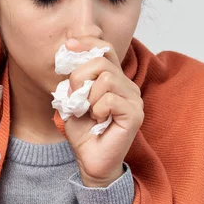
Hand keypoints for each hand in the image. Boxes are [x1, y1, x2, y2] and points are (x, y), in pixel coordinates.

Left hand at [63, 37, 143, 186]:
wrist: (90, 160)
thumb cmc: (84, 131)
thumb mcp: (73, 99)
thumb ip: (74, 78)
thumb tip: (69, 55)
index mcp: (115, 78)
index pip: (106, 49)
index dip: (88, 43)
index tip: (68, 45)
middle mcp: (128, 85)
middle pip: (102, 61)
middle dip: (80, 76)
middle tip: (75, 97)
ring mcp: (134, 99)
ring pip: (107, 79)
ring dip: (89, 97)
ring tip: (89, 112)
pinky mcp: (135, 114)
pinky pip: (110, 99)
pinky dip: (97, 109)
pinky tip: (99, 120)